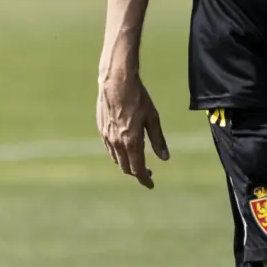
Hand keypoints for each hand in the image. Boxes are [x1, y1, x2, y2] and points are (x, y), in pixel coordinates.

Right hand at [96, 70, 168, 189]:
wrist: (116, 82)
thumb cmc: (138, 98)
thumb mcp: (153, 119)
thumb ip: (158, 140)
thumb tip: (165, 158)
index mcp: (132, 142)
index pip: (138, 169)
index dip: (144, 180)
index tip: (151, 184)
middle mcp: (117, 142)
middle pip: (126, 167)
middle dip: (137, 173)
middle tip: (148, 172)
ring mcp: (107, 136)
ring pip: (116, 159)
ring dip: (126, 164)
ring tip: (137, 161)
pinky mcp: (101, 129)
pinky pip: (109, 148)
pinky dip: (117, 154)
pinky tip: (124, 148)